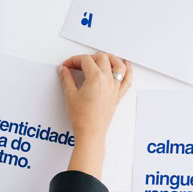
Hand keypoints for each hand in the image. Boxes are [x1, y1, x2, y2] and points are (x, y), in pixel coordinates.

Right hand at [57, 52, 132, 179]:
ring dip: (110, 58)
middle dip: (88, 58)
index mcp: (96, 78)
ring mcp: (115, 88)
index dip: (74, 60)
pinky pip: (127, 80)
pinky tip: (126, 65)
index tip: (67, 66)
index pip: (85, 60)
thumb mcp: (70, 96)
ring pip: (117, 65)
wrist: (91, 133)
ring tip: (101, 58)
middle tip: (78, 64)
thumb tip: (64, 70)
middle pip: (101, 58)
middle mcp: (108, 80)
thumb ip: (67, 79)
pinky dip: (128, 70)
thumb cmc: (82, 119)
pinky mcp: (117, 96)